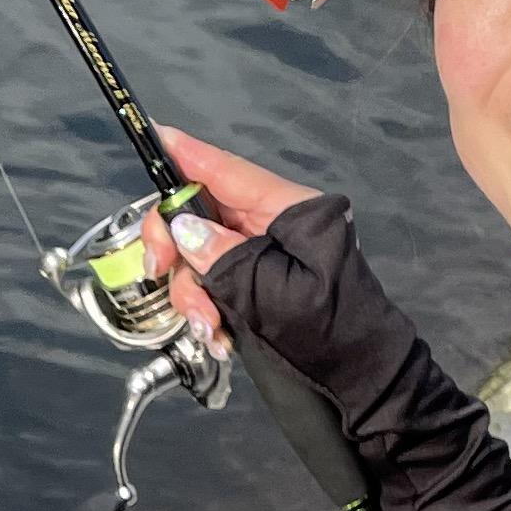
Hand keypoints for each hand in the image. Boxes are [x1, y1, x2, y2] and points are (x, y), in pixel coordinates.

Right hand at [144, 126, 328, 352]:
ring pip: (198, 254)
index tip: (155, 135)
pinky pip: (210, 284)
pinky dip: (204, 308)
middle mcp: (268, 224)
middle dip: (174, 244)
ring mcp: (258, 255)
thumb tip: (183, 230)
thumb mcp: (273, 292)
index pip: (228, 171)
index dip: (189, 154)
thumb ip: (224, 258)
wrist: (355, 375)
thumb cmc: (326, 328)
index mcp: (285, 209)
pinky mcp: (251, 285)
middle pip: (200, 212)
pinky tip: (215, 336)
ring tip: (207, 327)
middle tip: (157, 271)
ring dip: (190, 291)